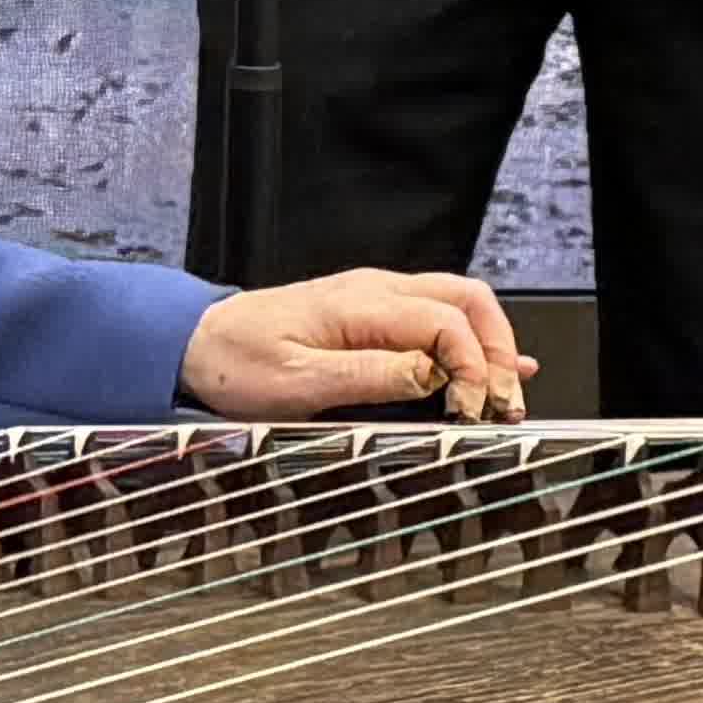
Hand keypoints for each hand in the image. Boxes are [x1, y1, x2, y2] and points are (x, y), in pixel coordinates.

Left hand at [180, 267, 536, 420]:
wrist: (195, 342)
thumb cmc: (237, 362)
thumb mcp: (298, 382)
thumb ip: (370, 375)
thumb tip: (433, 373)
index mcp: (362, 303)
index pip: (447, 321)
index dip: (474, 367)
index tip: (475, 412)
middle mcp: (377, 290)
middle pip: (467, 300)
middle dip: (498, 350)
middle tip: (506, 405)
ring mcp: (376, 298)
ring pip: (458, 304)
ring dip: (489, 346)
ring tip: (507, 395)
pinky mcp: (371, 315)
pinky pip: (435, 316)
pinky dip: (471, 341)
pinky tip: (494, 370)